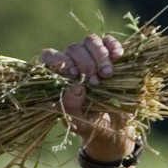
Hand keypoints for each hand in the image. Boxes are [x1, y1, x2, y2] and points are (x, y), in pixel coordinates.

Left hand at [40, 34, 133, 160]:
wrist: (113, 127)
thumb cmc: (89, 124)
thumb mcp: (78, 122)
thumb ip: (71, 107)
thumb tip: (74, 87)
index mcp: (58, 78)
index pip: (49, 58)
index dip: (58, 61)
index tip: (72, 73)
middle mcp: (73, 63)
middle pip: (73, 48)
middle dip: (85, 64)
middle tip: (96, 82)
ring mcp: (91, 57)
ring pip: (90, 41)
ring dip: (99, 56)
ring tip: (108, 75)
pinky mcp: (110, 54)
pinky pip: (109, 40)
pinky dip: (113, 46)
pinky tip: (118, 57)